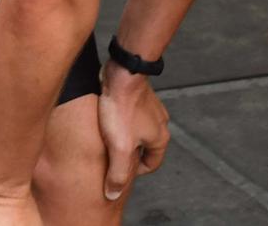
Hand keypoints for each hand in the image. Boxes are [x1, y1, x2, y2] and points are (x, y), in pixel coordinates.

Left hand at [99, 69, 169, 201]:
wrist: (122, 73)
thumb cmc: (122, 108)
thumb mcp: (119, 148)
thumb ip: (117, 173)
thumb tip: (113, 194)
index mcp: (160, 138)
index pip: (152, 164)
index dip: (135, 172)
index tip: (118, 169)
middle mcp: (160, 122)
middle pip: (145, 147)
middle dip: (129, 154)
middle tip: (111, 153)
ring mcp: (151, 108)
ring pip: (138, 131)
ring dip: (124, 136)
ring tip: (107, 136)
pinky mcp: (139, 96)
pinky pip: (132, 116)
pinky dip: (122, 121)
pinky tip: (108, 118)